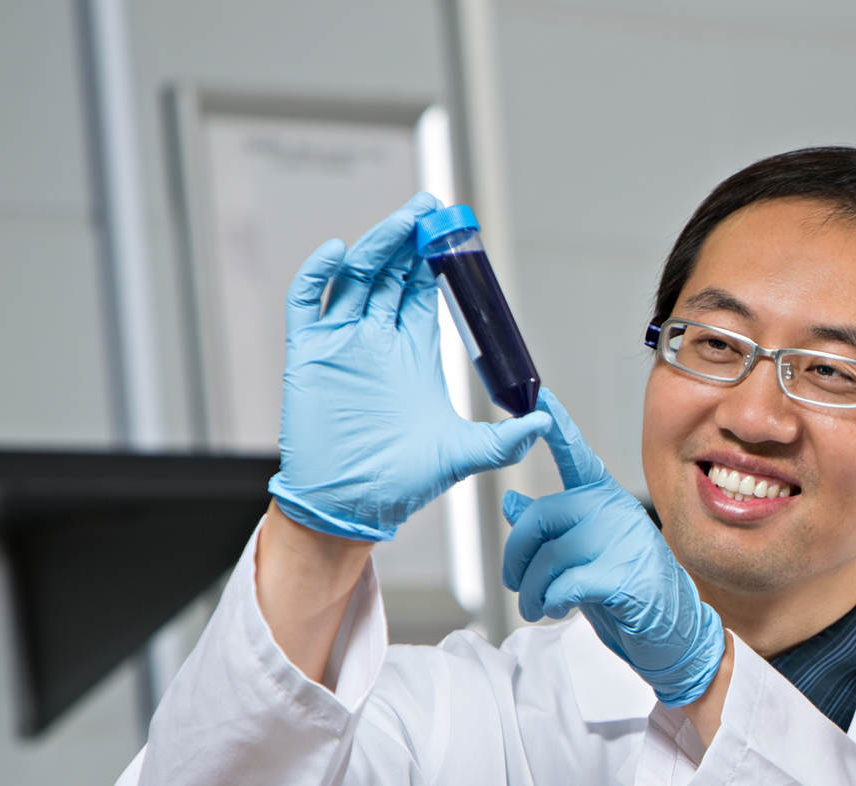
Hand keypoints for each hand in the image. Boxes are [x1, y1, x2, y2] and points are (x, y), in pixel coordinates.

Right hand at [268, 193, 550, 540]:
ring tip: (401, 222)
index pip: (422, 290)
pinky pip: (307, 303)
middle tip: (431, 209)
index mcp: (414, 352)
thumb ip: (504, 438)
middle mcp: (377, 341)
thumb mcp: (464, 454)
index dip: (436, 259)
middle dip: (408, 238)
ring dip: (376, 246)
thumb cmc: (402, 483)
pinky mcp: (309, 355)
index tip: (454, 230)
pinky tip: (338, 252)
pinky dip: (317, 274)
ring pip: (354, 278)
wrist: (352, 507)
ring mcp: (342, 344)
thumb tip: (547, 421)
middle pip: (390, 273)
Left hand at [501, 390, 724, 707]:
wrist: (676, 636)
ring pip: (550, 556)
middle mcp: (617, 513)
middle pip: (542, 517)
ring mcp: (625, 542)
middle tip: (516, 583)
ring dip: (533, 590)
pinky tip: (560, 609)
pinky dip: (554, 601)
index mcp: (607, 501)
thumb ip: (551, 530)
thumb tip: (511, 504)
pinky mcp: (627, 576)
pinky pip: (568, 583)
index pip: (578, 457)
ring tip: (538, 606)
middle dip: (517, 556)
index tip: (540, 397)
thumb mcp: (583, 557)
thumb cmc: (629, 595)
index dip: (558, 427)